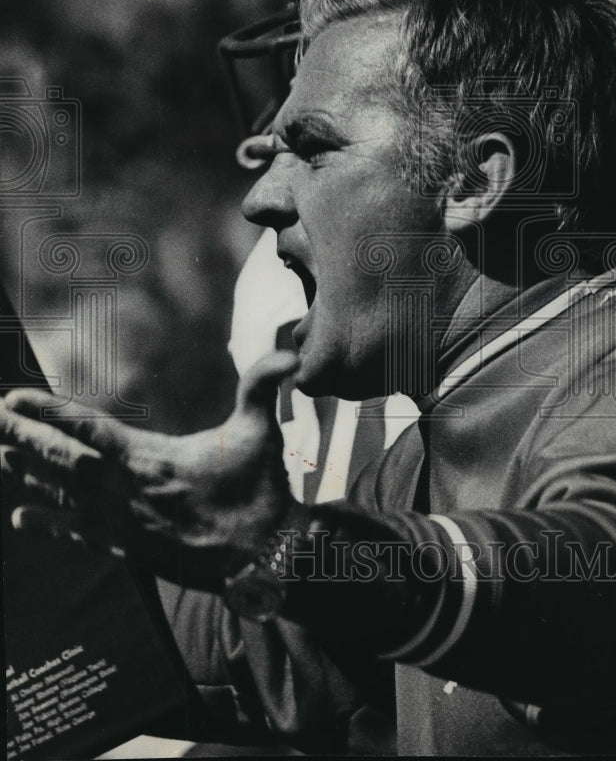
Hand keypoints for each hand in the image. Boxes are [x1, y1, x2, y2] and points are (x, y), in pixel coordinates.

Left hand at [0, 351, 303, 591]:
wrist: (264, 560)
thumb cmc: (260, 492)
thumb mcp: (261, 432)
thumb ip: (263, 386)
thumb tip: (289, 353)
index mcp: (151, 459)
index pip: (87, 429)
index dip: (48, 413)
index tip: (13, 397)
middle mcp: (126, 492)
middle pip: (61, 461)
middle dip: (22, 438)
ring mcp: (122, 524)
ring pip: (63, 495)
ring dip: (28, 474)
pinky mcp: (128, 551)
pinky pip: (78, 535)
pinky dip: (48, 525)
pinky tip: (21, 517)